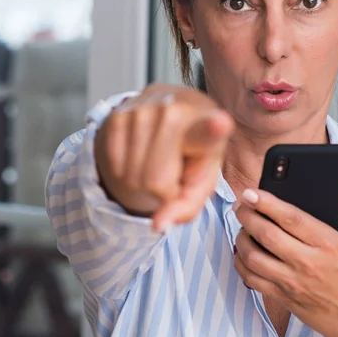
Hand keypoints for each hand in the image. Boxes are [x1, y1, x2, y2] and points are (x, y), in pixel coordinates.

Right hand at [95, 84, 234, 231]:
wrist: (171, 112)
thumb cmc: (193, 152)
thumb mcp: (201, 181)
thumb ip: (186, 206)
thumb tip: (158, 225)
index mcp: (207, 126)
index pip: (207, 131)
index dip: (214, 129)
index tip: (221, 122)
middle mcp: (173, 111)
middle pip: (155, 180)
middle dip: (162, 189)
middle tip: (173, 170)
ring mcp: (141, 111)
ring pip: (133, 177)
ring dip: (143, 182)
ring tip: (158, 160)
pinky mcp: (117, 116)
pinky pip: (116, 168)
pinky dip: (127, 171)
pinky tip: (141, 153)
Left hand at [233, 183, 337, 336]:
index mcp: (327, 244)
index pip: (291, 218)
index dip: (267, 203)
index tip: (251, 192)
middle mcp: (308, 262)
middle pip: (267, 235)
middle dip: (248, 216)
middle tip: (241, 206)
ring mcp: (292, 281)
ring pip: (254, 257)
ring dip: (241, 239)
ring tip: (242, 228)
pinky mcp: (281, 296)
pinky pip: (251, 279)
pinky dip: (240, 263)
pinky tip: (242, 251)